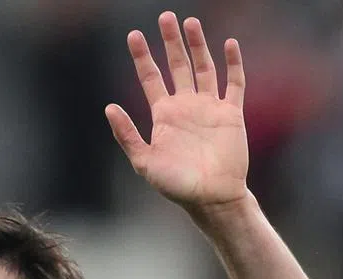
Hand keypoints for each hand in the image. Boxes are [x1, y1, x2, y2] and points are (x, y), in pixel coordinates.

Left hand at [106, 13, 248, 211]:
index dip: (142, 57)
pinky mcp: (231, 114)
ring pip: (203, 68)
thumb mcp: (144, 162)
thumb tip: (109, 107)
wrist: (211, 197)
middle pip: (177, 65)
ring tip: (190, 22)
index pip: (150, 78)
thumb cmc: (176, 185)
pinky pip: (233, 83)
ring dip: (197, 45)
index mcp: (164, 115)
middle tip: (165, 17)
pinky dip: (232, 64)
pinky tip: (228, 44)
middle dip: (170, 42)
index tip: (134, 35)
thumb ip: (127, 135)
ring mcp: (209, 108)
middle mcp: (185, 106)